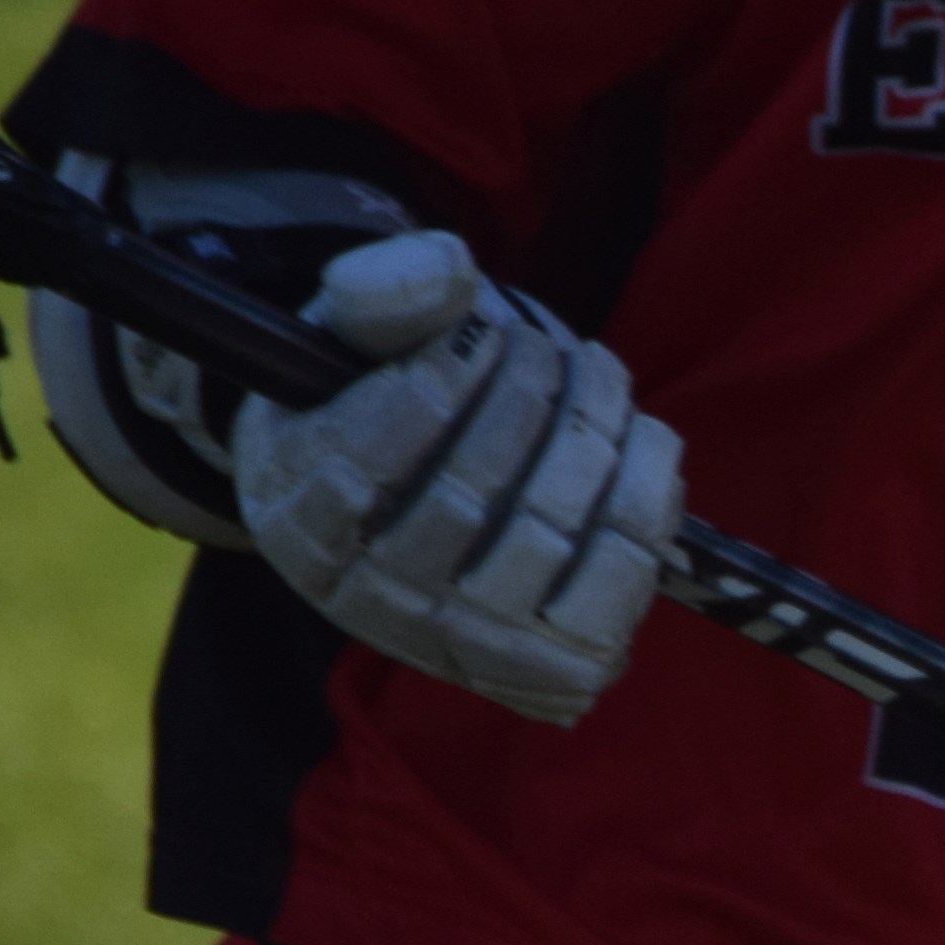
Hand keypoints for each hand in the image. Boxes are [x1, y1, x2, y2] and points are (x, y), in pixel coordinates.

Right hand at [230, 230, 683, 727]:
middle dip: (535, 397)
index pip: (372, 452)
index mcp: (298, 514)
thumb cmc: (380, 398)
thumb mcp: (355, 334)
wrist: (415, 502)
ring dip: (598, 441)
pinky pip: (608, 602)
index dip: (447, 376)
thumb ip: (388, 291)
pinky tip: (642, 445)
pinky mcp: (531, 668)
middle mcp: (363, 597)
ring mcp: (450, 642)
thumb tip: (450, 276)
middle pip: (469, 496)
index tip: (482, 328)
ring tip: (601, 383)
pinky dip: (646, 509)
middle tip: (557, 349)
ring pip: (548, 543)